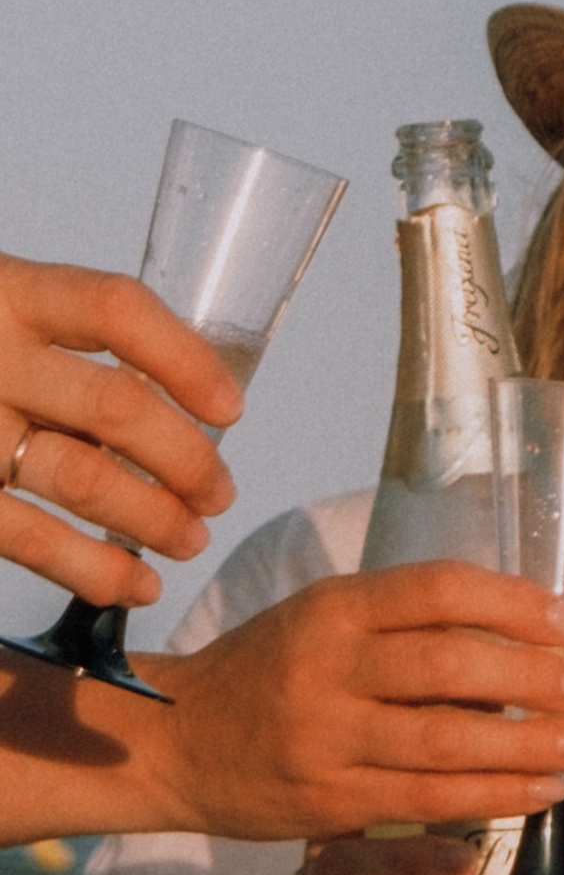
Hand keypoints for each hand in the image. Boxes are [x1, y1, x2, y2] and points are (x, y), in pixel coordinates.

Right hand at [0, 258, 240, 606]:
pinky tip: (135, 585)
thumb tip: (185, 400)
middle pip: (115, 408)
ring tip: (187, 539)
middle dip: (187, 460)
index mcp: (5, 290)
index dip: (186, 360)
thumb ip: (64, 337)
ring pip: (83, 479)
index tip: (230, 408)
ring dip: (154, 519)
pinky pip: (29, 539)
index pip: (115, 310)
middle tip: (219, 492)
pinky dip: (95, 571)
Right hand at [144, 566, 563, 842]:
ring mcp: (325, 738)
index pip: (437, 590)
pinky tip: (537, 791)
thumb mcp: (322, 626)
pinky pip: (426, 800)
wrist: (174, 743)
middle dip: (532, 679)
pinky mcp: (329, 800)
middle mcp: (326, 668)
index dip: (513, 604)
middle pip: (449, 667)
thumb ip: (403, 629)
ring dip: (526, 746)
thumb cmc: (269, 676)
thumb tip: (522, 644)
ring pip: (445, 742)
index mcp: (332, 609)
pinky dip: (492, 796)